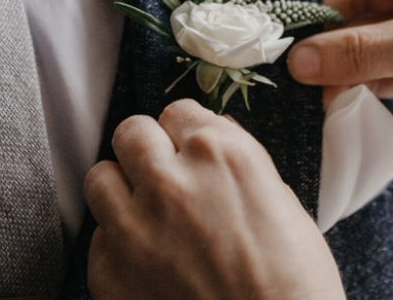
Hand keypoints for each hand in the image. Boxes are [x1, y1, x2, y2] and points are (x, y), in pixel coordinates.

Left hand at [85, 100, 345, 299]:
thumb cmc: (294, 282)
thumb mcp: (280, 200)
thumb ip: (237, 161)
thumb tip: (213, 140)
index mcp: (221, 154)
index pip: (178, 111)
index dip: (185, 134)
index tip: (190, 152)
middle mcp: (172, 180)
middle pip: (131, 132)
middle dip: (147, 150)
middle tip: (163, 176)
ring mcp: (134, 228)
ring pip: (100, 178)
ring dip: (122, 191)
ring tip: (146, 215)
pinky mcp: (110, 274)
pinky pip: (98, 239)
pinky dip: (118, 247)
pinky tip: (149, 263)